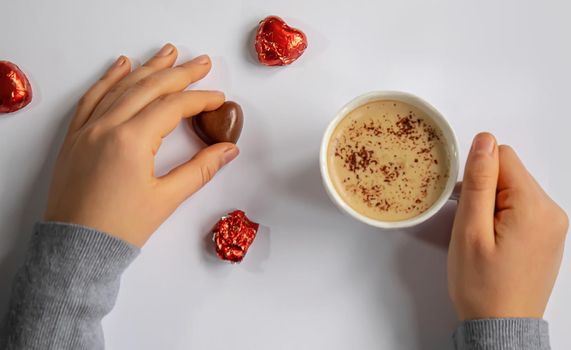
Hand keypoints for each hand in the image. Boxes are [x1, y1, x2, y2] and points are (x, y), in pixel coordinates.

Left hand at [44, 44, 238, 246]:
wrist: (76, 248)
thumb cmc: (120, 228)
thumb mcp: (166, 199)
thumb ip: (201, 169)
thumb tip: (229, 149)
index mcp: (131, 140)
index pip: (172, 106)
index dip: (199, 99)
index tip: (218, 98)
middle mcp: (107, 126)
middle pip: (149, 88)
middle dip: (179, 73)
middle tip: (202, 62)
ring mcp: (87, 129)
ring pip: (121, 87)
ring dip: (147, 68)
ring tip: (168, 52)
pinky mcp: (75, 137)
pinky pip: (92, 98)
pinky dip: (108, 79)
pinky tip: (121, 66)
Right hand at [448, 132, 567, 318]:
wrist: (501, 326)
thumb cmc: (482, 285)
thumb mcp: (470, 230)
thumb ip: (479, 182)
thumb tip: (485, 140)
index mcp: (535, 207)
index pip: (502, 157)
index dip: (477, 177)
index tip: (468, 207)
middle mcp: (553, 211)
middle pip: (510, 174)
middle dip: (485, 192)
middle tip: (473, 228)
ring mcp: (554, 224)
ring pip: (514, 190)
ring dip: (492, 206)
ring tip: (483, 239)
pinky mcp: (549, 235)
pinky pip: (522, 208)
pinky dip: (503, 217)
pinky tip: (494, 243)